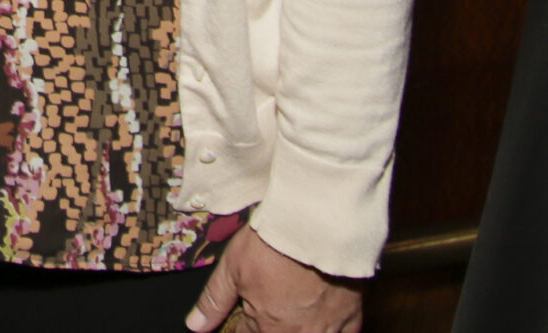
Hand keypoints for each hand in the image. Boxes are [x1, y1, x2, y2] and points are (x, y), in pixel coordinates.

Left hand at [188, 227, 363, 332]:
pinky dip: (331, 331)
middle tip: (271, 304)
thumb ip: (214, 301)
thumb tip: (195, 326)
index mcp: (267, 327)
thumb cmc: (273, 244)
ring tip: (293, 308)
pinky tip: (321, 321)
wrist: (318, 226)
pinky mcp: (352, 319)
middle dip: (268, 326)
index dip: (242, 326)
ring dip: (297, 328)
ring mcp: (328, 330)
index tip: (245, 315)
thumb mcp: (232, 267)